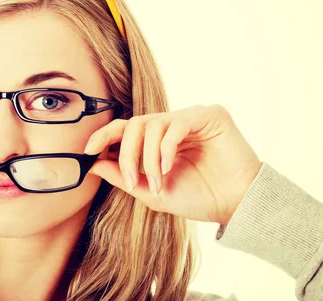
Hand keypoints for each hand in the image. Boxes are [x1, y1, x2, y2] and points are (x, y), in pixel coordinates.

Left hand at [85, 104, 262, 225]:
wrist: (235, 205)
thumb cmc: (198, 198)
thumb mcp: (152, 192)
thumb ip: (124, 177)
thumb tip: (93, 164)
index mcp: (157, 141)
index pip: (125, 128)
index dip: (103, 135)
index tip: (87, 150)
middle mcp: (171, 125)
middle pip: (134, 124)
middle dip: (127, 153)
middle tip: (131, 180)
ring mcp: (190, 118)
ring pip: (152, 124)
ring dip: (149, 157)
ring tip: (158, 181)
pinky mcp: (210, 115)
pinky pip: (177, 123)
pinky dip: (166, 147)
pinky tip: (169, 167)